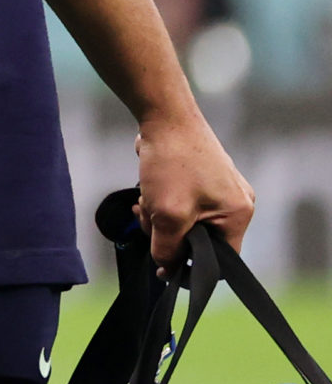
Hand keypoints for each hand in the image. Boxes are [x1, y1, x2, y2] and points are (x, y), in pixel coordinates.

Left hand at [136, 103, 253, 264]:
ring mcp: (218, 190)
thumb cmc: (172, 162)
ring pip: (186, 222)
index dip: (193, 266)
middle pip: (200, 240)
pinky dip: (161, 203)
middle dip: (169, 234)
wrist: (163, 116)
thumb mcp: (167, 214)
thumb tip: (166, 267)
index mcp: (238, 215)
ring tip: (145, 201)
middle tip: (149, 219)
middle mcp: (235, 203)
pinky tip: (145, 193)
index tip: (166, 265)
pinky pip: (181, 205)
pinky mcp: (200, 179)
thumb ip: (167, 247)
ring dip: (160, 217)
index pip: (222, 260)